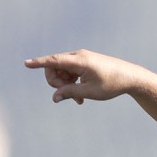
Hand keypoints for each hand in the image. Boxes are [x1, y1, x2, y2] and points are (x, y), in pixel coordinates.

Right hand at [24, 49, 140, 104]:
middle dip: (57, 83)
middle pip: (54, 67)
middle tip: (69, 97)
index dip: (39, 63)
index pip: (54, 60)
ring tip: (78, 100)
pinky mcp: (84, 63)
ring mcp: (81, 59)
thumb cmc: (112, 84)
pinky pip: (69, 72)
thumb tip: (54, 97)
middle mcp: (78, 56)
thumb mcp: (90, 92)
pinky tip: (80, 96)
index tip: (26, 64)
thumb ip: (70, 93)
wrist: (130, 77)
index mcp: (79, 60)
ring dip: (65, 86)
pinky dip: (71, 83)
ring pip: (61, 71)